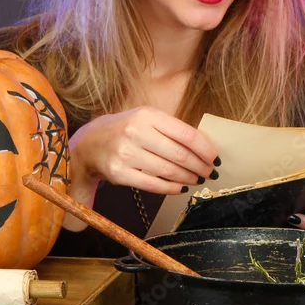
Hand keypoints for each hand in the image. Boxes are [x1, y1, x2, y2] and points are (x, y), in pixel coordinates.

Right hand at [63, 106, 218, 230]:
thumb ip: (171, 130)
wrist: (90, 144)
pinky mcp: (120, 174)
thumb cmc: (126, 130)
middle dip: (200, 166)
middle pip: (179, 155)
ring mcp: (126, 154)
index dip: (204, 149)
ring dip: (188, 178)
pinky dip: (171, 188)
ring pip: (168, 171)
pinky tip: (180, 187)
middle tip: (209, 172)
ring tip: (197, 179)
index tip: (215, 158)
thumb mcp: (146, 120)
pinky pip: (153, 184)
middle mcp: (136, 132)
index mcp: (147, 115)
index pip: (185, 134)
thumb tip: (204, 147)